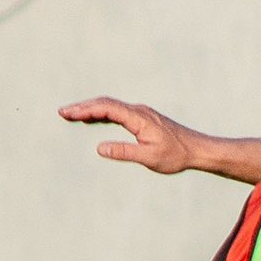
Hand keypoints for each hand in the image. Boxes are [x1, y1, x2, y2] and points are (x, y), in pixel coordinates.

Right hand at [58, 97, 201, 173]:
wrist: (197, 149)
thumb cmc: (176, 155)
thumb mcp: (149, 158)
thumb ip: (124, 152)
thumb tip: (100, 148)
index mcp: (138, 118)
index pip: (106, 108)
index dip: (85, 110)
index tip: (68, 114)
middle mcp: (138, 111)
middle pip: (105, 103)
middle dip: (82, 107)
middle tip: (62, 113)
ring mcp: (141, 113)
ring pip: (111, 106)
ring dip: (91, 109)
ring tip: (71, 115)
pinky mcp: (143, 119)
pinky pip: (118, 112)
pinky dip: (102, 114)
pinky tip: (93, 119)